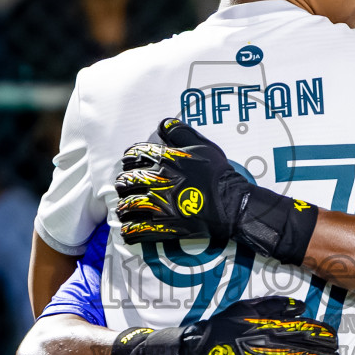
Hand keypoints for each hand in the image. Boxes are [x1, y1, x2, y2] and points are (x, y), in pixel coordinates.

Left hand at [115, 119, 317, 264]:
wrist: (232, 204)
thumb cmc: (218, 174)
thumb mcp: (202, 145)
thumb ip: (180, 132)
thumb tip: (163, 124)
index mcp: (165, 160)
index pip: (134, 154)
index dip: (128, 159)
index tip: (129, 164)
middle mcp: (158, 180)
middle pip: (125, 181)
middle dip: (122, 185)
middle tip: (125, 188)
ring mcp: (159, 205)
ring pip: (127, 206)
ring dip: (123, 208)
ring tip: (124, 210)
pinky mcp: (163, 226)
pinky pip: (136, 230)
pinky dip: (129, 231)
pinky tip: (129, 230)